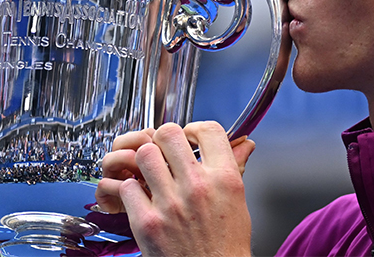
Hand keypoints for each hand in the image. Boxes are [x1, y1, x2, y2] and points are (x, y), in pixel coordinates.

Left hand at [99, 121, 254, 256]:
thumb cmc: (226, 245)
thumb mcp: (238, 202)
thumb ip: (234, 167)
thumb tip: (245, 143)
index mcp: (225, 179)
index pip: (208, 130)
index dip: (194, 128)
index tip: (189, 137)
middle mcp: (198, 187)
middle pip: (169, 134)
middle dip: (164, 140)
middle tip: (165, 151)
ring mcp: (171, 204)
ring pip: (144, 155)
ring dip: (145, 162)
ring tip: (151, 173)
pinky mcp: (147, 223)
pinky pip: (128, 187)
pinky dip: (131, 190)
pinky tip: (142, 198)